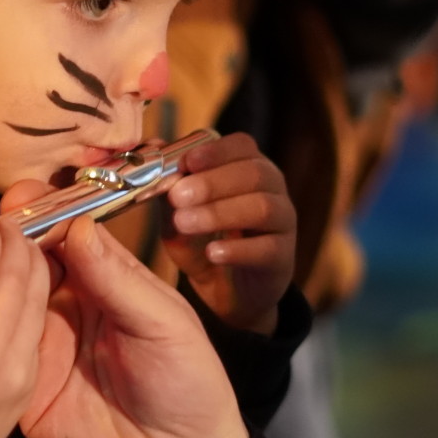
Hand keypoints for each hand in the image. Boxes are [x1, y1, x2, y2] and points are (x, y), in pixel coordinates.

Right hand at [0, 217, 50, 437]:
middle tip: (5, 228)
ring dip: (31, 264)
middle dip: (13, 241)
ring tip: (18, 248)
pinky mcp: (27, 385)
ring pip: (34, 296)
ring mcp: (12, 370)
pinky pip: (36, 327)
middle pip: (14, 273)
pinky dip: (34, 298)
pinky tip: (25, 285)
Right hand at [19, 217, 248, 437]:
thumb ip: (119, 279)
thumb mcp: (163, 325)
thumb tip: (77, 226)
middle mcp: (68, 306)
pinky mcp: (22, 385)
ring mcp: (42, 345)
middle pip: (27, 263)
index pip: (67, 237)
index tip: (20, 200)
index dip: (44, 216)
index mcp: (107, 283)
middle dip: (5, 242)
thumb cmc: (187, 386)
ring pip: (4, 303)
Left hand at [160, 132, 296, 334]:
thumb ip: (168, 185)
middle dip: (212, 183)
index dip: (216, 151)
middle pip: (253, 174)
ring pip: (262, 208)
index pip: (242, 146)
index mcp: (247, 168)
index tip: (187, 162)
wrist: (225, 292)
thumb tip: (155, 148)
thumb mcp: (177, 214)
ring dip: (220, 213)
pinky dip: (238, 249)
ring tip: (185, 223)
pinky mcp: (283, 257)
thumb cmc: (202, 242)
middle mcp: (272, 189)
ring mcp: (282, 222)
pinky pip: (267, 248)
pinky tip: (213, 252)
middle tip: (178, 196)